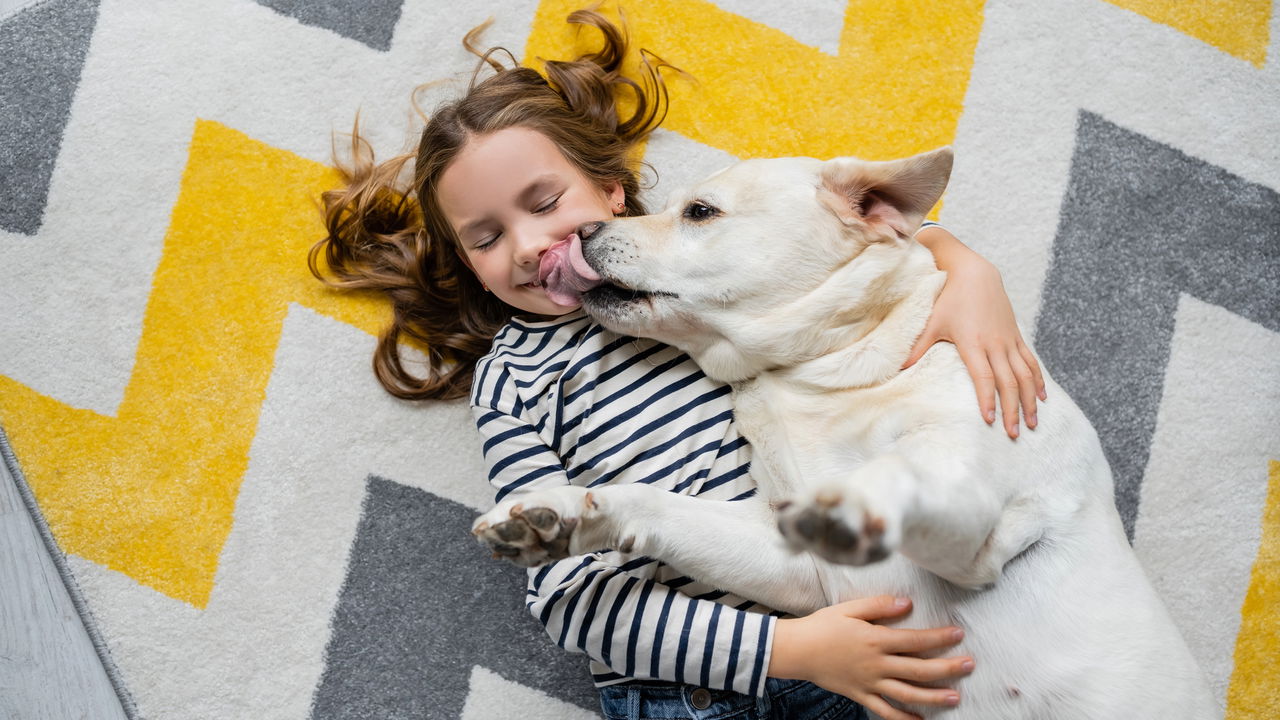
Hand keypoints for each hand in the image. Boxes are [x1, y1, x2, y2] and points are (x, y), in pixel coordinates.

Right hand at [768, 596, 973, 719]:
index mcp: (875, 639)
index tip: (959, 634)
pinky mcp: (860, 695)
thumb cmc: (823, 625)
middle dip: (947, 668)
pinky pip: (885, 711)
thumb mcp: (849, 608)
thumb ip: (879, 606)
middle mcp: (876, 664)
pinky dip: (904, 719)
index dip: (939, 638)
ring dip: (933, 696)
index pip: (915, 640)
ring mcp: (869, 683)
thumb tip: (907, 604)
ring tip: (955, 697)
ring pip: (907, 694)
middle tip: (969, 665)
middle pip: (918, 669)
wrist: (797, 650)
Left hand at [904, 228, 1044, 438]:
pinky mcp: (1016, 335)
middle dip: (1012, 409)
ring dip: (1030, 400)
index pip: (984, 377)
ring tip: (1033, 422)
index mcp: (973, 343)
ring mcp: (1008, 340)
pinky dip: (1038, 380)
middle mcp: (995, 344)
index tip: (990, 420)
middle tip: (1013, 433)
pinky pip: (1031, 361)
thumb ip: (917, 347)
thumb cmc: (949, 298)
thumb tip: (898, 368)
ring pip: (1025, 375)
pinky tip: (1042, 397)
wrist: (975, 273)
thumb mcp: (931, 322)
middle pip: (1008, 382)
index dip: (988, 398)